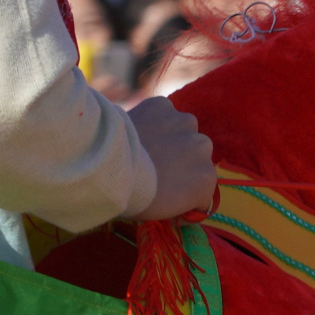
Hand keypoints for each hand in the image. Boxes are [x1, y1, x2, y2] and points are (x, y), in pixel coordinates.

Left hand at [127, 96, 218, 219]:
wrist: (107, 169)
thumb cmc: (135, 199)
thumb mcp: (167, 209)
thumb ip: (183, 195)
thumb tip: (179, 191)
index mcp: (207, 178)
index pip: (202, 183)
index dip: (185, 187)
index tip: (167, 191)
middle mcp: (203, 146)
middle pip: (195, 152)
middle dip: (180, 157)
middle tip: (154, 166)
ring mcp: (185, 122)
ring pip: (181, 128)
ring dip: (170, 135)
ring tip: (145, 145)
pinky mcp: (162, 105)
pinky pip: (161, 112)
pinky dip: (152, 119)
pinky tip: (136, 130)